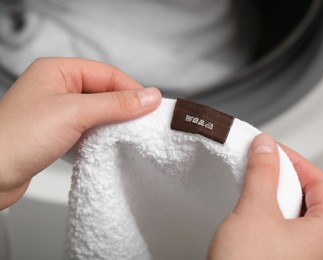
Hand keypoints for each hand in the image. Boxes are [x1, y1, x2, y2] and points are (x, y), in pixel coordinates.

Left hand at [0, 57, 161, 209]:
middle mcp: (57, 87)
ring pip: (97, 110)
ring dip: (113, 121)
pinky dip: (101, 134)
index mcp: (57, 71)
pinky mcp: (57, 132)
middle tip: (144, 121)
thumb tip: (149, 96)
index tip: (152, 106)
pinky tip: (107, 143)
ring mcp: (56, 110)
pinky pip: (88, 127)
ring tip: (129, 133)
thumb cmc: (18, 137)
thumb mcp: (75, 113)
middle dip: (124, 106)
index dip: (131, 89)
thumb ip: (115, 103)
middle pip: (103, 91)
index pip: (107, 74)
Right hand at [207, 134, 322, 259]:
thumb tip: (266, 147)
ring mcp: (300, 254)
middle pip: (309, 195)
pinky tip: (249, 207)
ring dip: (272, 192)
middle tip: (261, 164)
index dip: (296, 161)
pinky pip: (280, 225)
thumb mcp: (255, 211)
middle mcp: (319, 246)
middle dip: (283, 176)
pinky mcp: (281, 257)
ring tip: (252, 183)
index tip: (273, 150)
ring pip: (292, 210)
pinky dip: (266, 209)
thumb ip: (263, 173)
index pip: (321, 182)